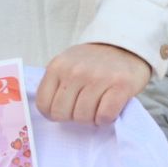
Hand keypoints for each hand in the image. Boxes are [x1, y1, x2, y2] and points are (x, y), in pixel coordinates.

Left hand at [36, 42, 152, 124]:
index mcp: (58, 66)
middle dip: (72, 117)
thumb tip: (48, 112)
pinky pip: (104, 116)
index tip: (65, 110)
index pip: (43, 104)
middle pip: (62, 114)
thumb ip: (55, 83)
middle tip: (83, 108)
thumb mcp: (66, 64)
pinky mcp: (120, 85)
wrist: (124, 47)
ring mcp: (98, 77)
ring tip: (97, 106)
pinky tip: (108, 108)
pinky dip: (106, 119)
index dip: (53, 114)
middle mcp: (75, 71)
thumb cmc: (92, 62)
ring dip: (91, 118)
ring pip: (83, 117)